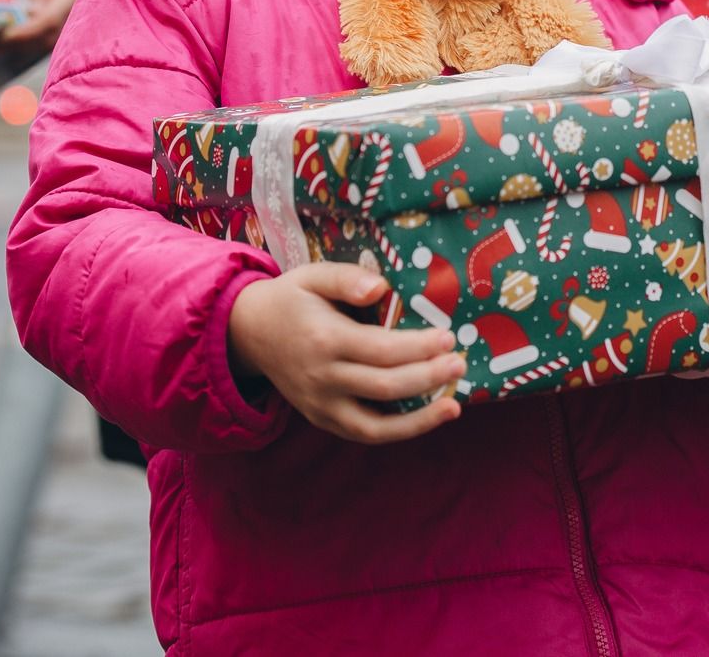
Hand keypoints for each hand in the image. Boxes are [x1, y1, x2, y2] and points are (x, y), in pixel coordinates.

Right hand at [227, 263, 464, 444]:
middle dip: (428, 378)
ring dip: (419, 419)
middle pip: (384, 386)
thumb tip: (381, 287)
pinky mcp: (322, 419)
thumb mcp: (312, 275)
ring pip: (375, 425)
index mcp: (324, 338)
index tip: (448, 336)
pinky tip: (427, 419)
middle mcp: (322, 377)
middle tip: (460, 363)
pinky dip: (397, 431)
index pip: (380, 349)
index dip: (418, 347)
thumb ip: (346, 278)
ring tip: (454, 406)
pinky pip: (364, 433)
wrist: (247, 333)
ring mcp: (320, 405)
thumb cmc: (291, 299)